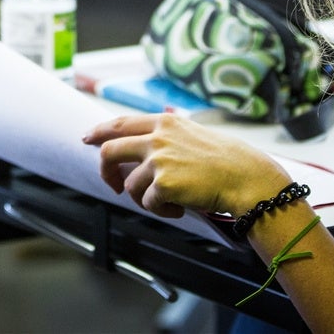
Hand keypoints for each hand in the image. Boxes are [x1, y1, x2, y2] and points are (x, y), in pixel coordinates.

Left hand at [82, 114, 291, 218]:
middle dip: (106, 172)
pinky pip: (148, 204)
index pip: (120, 123)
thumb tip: (141, 145)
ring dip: (147, 199)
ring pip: (130, 186)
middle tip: (115, 185)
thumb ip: (167, 136)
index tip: (88, 138)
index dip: (100, 131)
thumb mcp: (193, 135)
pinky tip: (182, 207)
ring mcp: (158, 160)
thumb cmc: (226, 160)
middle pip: (109, 151)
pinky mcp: (162, 184)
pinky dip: (163, 211)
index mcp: (164, 123)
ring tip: (171, 201)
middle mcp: (157, 138)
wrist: (246, 178)